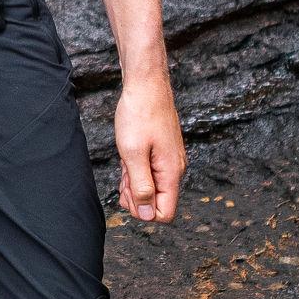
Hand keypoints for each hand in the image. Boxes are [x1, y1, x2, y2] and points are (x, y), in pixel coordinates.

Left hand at [114, 67, 183, 223]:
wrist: (146, 83)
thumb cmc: (139, 113)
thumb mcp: (133, 153)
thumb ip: (141, 186)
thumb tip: (147, 215)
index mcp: (171, 172)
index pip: (165, 213)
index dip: (143, 210)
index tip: (129, 189)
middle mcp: (174, 169)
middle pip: (156, 202)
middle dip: (135, 195)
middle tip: (124, 173)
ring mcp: (168, 160)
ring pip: (150, 187)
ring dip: (133, 181)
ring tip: (124, 161)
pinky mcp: (161, 152)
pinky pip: (148, 172)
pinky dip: (134, 169)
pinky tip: (127, 156)